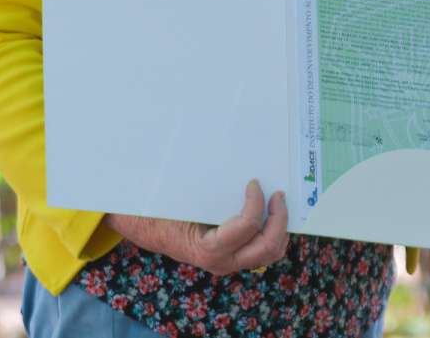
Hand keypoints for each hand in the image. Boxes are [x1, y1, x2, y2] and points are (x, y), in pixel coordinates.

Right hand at [104, 179, 288, 276]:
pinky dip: (272, 231)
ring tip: (279, 204)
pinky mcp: (233, 257)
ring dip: (279, 227)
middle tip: (278, 195)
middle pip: (267, 247)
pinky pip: (261, 249)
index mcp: (208, 249)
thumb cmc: (162, 211)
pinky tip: (270, 214)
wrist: (149, 230)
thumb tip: (229, 166)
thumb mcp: (181, 198)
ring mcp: (230, 262)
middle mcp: (222, 261)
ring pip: (269, 253)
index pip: (247, 227)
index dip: (256, 203)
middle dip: (279, 219)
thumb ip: (206, 190)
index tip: (253, 183)